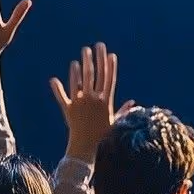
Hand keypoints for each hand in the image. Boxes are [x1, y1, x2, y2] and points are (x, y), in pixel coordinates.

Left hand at [50, 43, 133, 164]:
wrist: (85, 147)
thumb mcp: (115, 122)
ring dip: (82, 65)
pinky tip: (62, 72)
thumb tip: (133, 102)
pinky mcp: (68, 108)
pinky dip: (60, 85)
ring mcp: (80, 102)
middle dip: (96, 59)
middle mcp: (93, 99)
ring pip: (81, 80)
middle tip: (96, 45)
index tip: (111, 54)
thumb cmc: (102, 135)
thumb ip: (123, 110)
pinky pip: (64, 94)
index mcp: (106, 102)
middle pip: (95, 75)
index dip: (110, 66)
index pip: (109, 79)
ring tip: (83, 52)